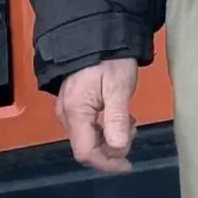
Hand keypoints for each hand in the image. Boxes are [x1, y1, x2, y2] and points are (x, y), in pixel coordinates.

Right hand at [56, 58, 139, 173]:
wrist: (97, 33)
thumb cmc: (109, 59)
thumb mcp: (119, 88)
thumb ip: (116, 120)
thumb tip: (119, 149)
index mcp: (75, 113)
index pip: (86, 153)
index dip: (108, 163)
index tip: (129, 164)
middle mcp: (65, 115)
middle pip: (86, 148)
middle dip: (111, 148)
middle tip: (132, 128)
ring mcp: (67, 110)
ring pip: (87, 139)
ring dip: (109, 138)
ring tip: (128, 119)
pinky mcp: (72, 105)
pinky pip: (87, 128)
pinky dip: (104, 129)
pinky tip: (119, 116)